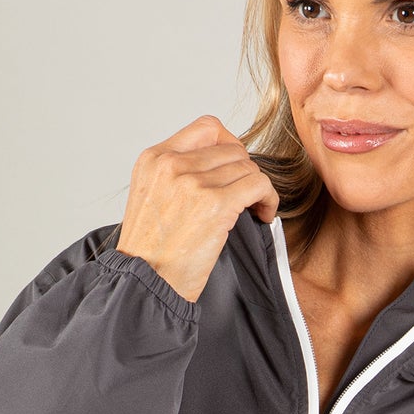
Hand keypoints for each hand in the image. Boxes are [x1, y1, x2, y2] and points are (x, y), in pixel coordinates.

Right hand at [116, 114, 279, 305]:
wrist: (144, 285)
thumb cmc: (150, 253)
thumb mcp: (150, 198)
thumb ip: (176, 174)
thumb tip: (220, 164)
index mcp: (154, 158)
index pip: (207, 128)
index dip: (230, 145)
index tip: (234, 169)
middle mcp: (171, 164)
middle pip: (232, 149)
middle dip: (245, 173)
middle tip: (246, 197)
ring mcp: (193, 183)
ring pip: (248, 167)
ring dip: (258, 189)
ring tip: (255, 209)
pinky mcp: (215, 204)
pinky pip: (259, 186)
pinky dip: (268, 199)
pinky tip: (263, 215)